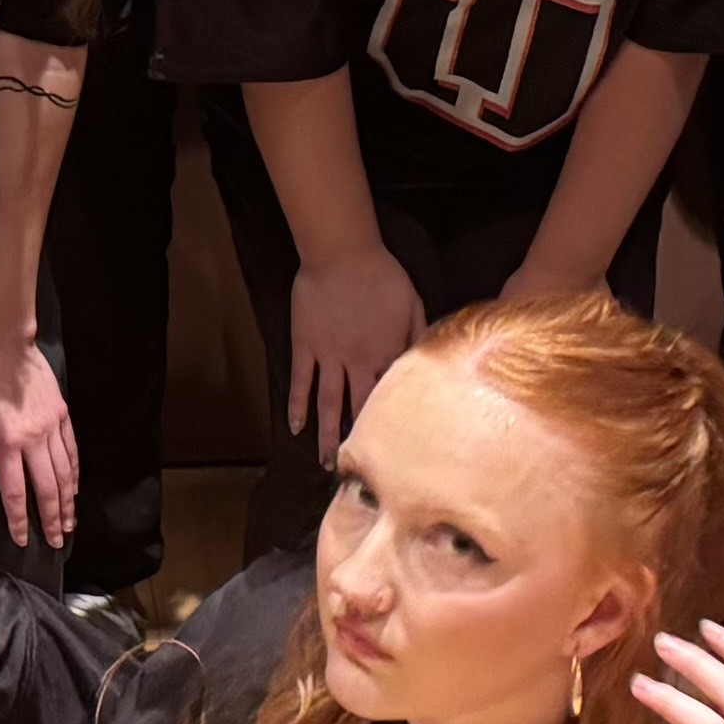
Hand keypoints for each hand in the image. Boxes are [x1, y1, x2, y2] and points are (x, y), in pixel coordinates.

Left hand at [0, 331, 77, 555]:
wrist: (3, 342)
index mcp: (7, 443)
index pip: (15, 492)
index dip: (20, 519)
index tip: (23, 540)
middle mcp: (35, 439)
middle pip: (48, 488)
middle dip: (52, 519)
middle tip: (57, 542)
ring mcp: (53, 426)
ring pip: (65, 472)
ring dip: (67, 501)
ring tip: (69, 524)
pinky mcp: (62, 414)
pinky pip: (71, 450)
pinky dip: (74, 473)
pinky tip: (74, 488)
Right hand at [286, 247, 424, 457]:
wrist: (342, 253)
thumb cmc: (382, 274)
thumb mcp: (413, 304)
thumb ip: (420, 336)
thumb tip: (428, 363)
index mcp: (387, 353)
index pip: (392, 396)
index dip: (393, 423)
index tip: (396, 450)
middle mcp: (358, 362)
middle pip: (360, 408)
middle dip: (360, 440)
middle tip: (359, 470)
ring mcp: (328, 357)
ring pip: (328, 403)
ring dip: (327, 434)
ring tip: (326, 462)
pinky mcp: (305, 345)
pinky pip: (300, 381)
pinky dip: (297, 405)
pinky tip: (295, 427)